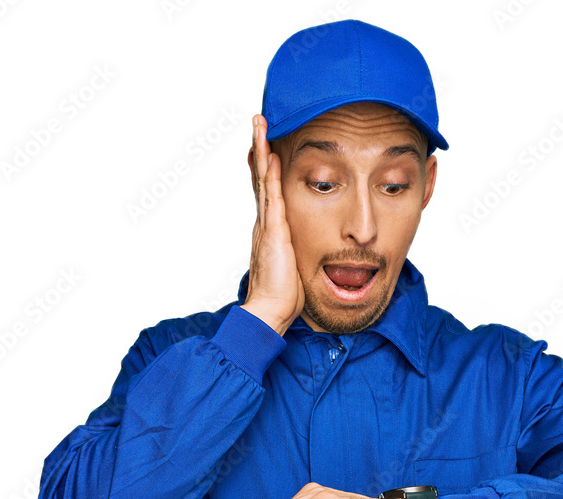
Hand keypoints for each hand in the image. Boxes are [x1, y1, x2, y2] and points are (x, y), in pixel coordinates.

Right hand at [241, 114, 305, 336]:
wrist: (270, 311)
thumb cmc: (284, 296)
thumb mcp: (294, 268)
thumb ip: (297, 254)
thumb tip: (305, 252)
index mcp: (271, 230)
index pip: (268, 191)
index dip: (266, 168)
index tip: (266, 146)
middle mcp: (265, 222)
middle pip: (261, 177)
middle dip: (259, 149)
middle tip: (258, 122)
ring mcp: (267, 224)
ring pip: (263, 178)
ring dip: (261, 150)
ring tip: (259, 124)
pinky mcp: (273, 231)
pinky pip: (272, 194)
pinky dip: (270, 172)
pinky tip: (271, 153)